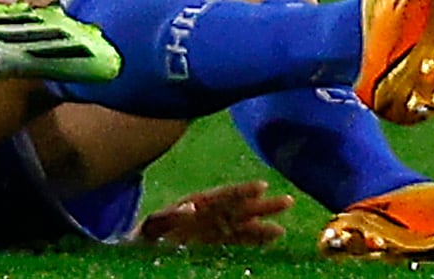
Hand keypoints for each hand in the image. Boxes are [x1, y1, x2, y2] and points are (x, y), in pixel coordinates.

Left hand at [139, 179, 292, 246]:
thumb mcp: (155, 223)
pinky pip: (238, 240)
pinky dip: (254, 240)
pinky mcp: (215, 242)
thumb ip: (172, 216)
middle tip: (288, 201)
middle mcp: (210, 213)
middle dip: (263, 205)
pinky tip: (269, 240)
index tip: (262, 186)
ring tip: (282, 230)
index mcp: (198, 203)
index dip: (243, 191)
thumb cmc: (148, 233)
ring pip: (244, 225)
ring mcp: (214, 228)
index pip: (225, 195)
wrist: (144, 247)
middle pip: (241, 208)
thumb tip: (192, 207)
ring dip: (263, 227)